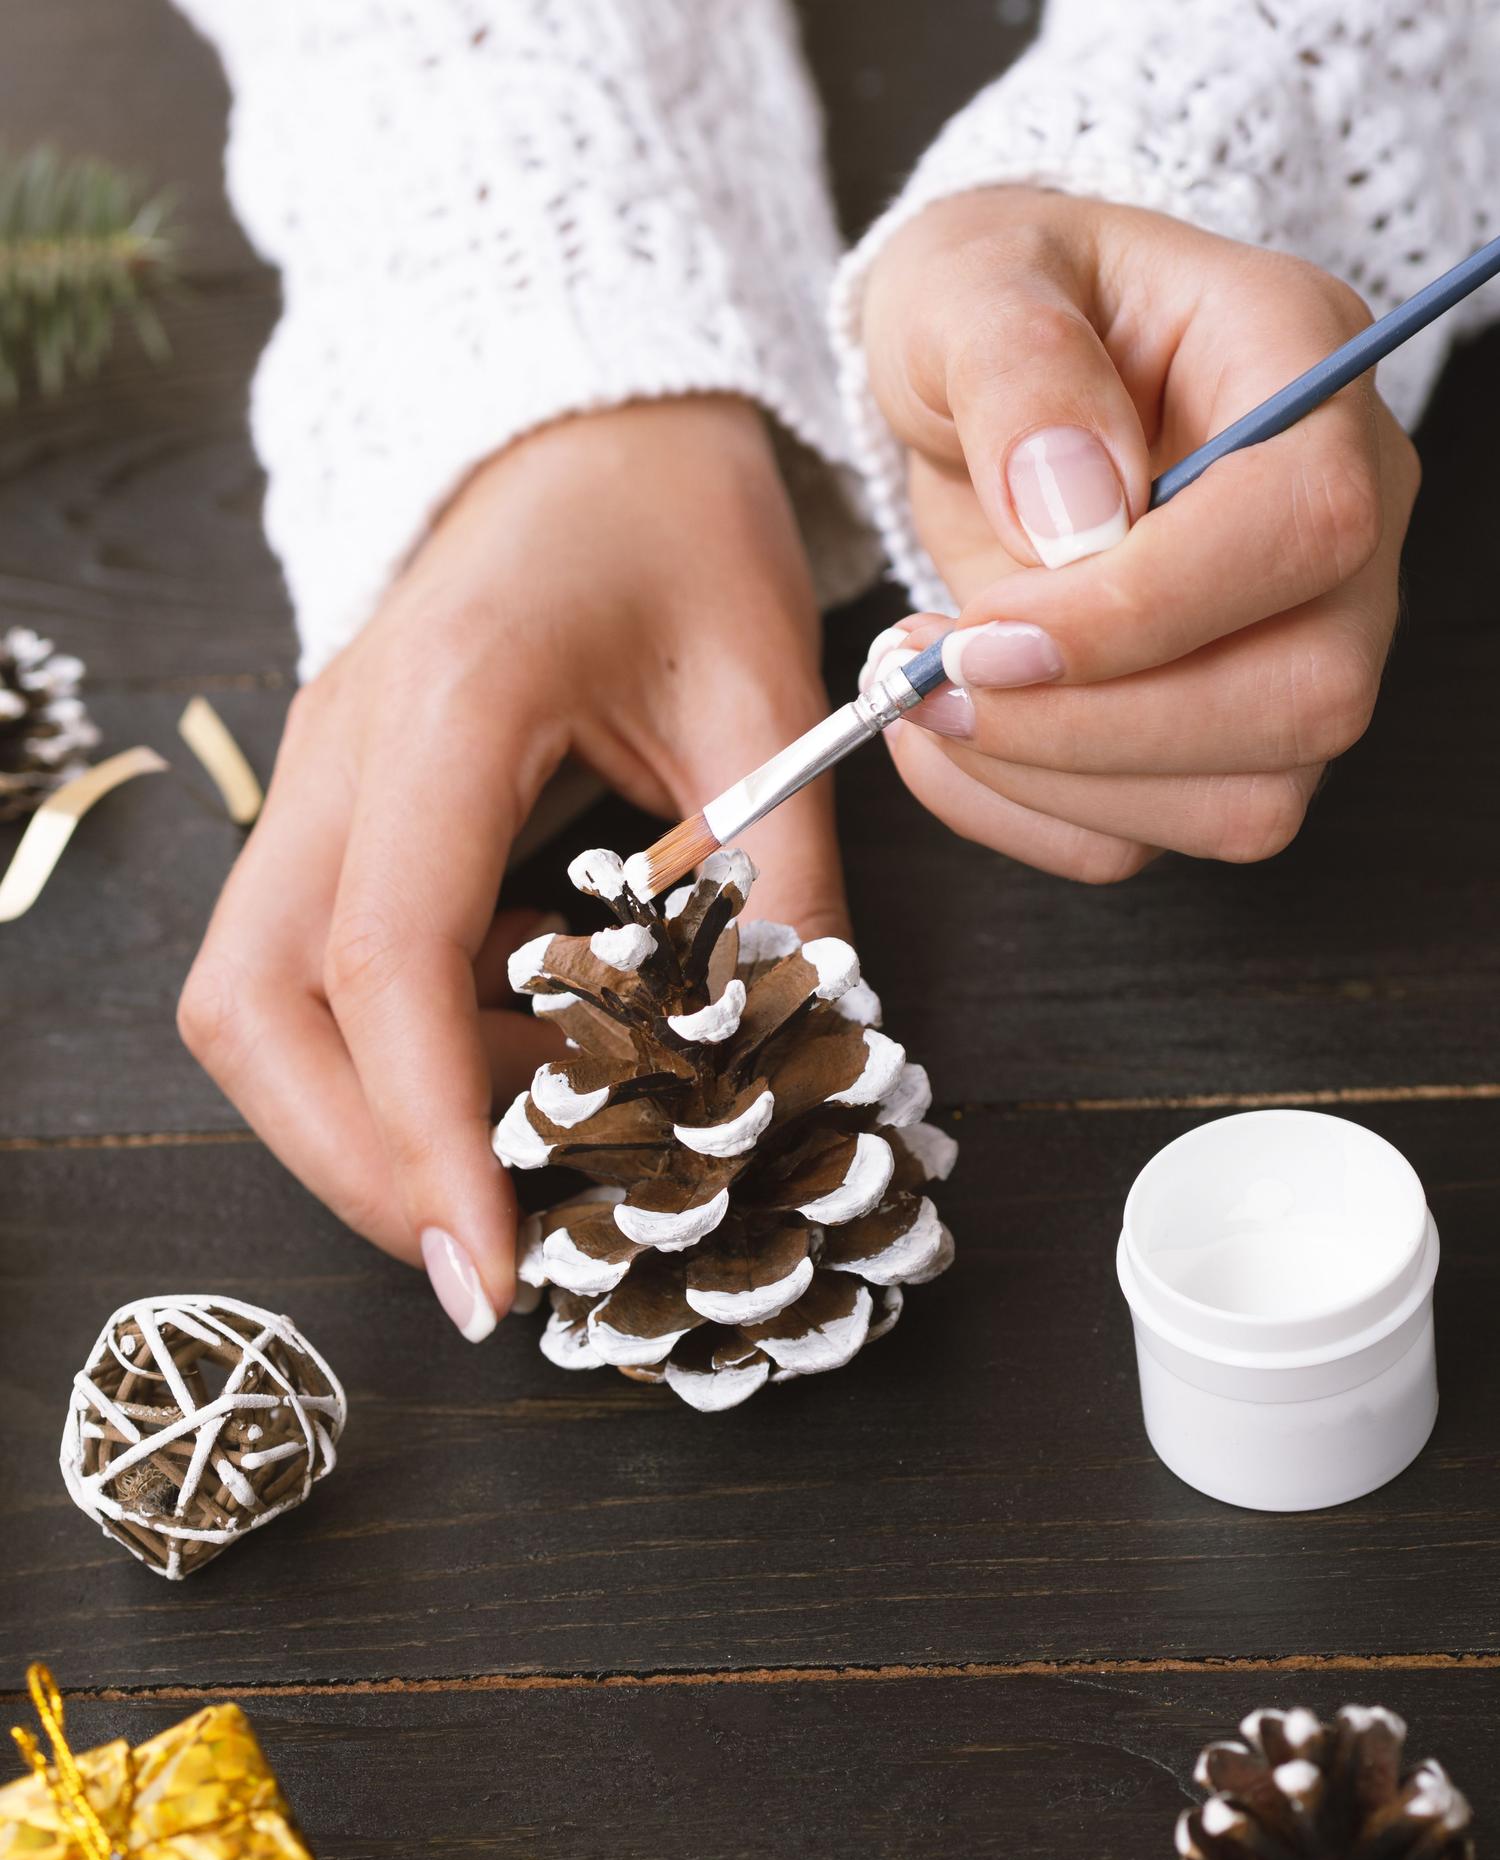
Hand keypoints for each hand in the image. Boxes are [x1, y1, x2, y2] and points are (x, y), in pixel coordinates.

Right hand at [178, 397, 847, 1334]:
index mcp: (447, 702)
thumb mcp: (767, 689)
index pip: (386, 957)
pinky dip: (402, 1059)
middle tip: (489, 1258)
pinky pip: (315, 969)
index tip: (488, 1273)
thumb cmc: (681, 521)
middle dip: (352, 1160)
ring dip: (369, 1120)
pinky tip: (527, 1066)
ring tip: (534, 1159)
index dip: (426, 1132)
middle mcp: (341, 748)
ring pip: (254, 1000)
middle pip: (251, 1005)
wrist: (596, 421)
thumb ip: (787, 876)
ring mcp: (319, 776)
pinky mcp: (341, 806)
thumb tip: (808, 1060)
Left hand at [860, 187, 1419, 880]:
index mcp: (1306, 374)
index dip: (1144, 609)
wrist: (984, 383)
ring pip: (1242, 803)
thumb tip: (1075, 509)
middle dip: (1092, 726)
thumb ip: (1020, 365)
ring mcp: (1296, 649)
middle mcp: (1339, 532)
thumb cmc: (998, 307)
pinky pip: (1145, 839)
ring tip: (923, 691)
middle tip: (933, 678)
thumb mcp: (971, 280)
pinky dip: (1020, 815)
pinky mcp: (1219, 740)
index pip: (1304, 526)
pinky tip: (943, 736)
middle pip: (1307, 698)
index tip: (984, 626)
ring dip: (1050, 783)